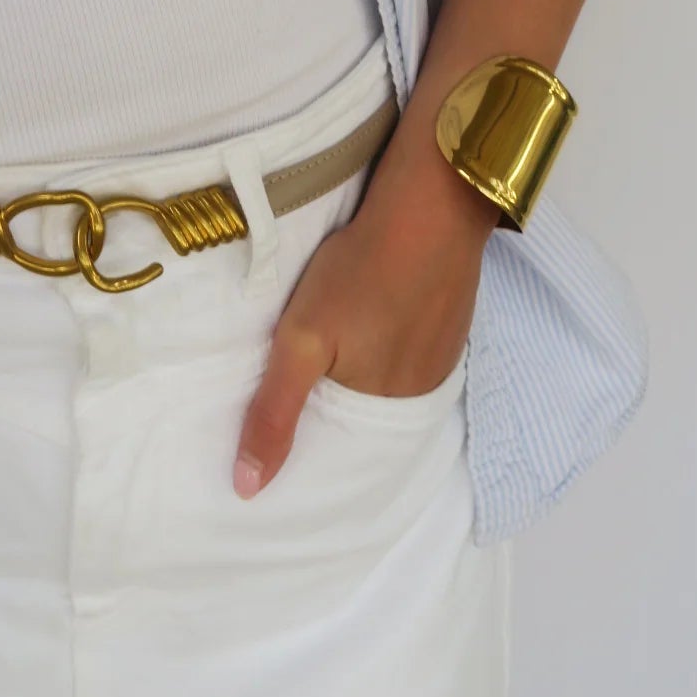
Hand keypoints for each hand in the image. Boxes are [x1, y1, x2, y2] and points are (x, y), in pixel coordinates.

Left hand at [231, 151, 496, 497]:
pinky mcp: (449, 325)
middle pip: (366, 415)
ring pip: (389, 383)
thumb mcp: (301, 342)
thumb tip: (247, 489)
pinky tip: (369, 324)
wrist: (430, 206)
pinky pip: (411, 355)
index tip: (277, 429)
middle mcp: (420, 395)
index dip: (309, 440)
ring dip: (362, 376)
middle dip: (334, 408)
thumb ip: (274, 413)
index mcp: (384, 409)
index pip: (340, 447)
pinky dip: (387, 349)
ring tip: (333, 352)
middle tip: (301, 378)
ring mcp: (440, 358)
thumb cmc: (359, 273)